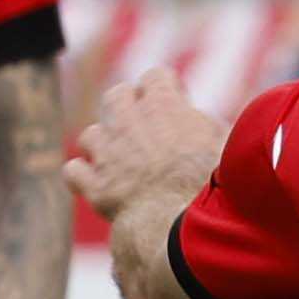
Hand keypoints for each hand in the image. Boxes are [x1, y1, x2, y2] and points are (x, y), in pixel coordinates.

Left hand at [63, 66, 231, 224]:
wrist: (185, 221)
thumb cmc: (215, 183)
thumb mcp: (225, 143)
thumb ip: (205, 124)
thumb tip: (199, 123)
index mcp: (163, 104)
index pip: (157, 77)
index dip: (167, 90)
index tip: (179, 107)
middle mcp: (128, 121)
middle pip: (116, 96)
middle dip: (128, 108)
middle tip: (147, 129)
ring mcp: (107, 153)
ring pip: (90, 134)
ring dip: (104, 144)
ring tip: (124, 162)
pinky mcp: (94, 185)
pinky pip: (73, 170)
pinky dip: (84, 175)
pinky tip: (100, 184)